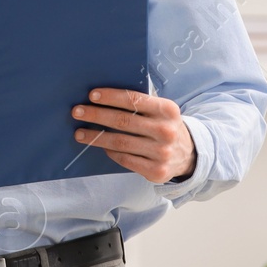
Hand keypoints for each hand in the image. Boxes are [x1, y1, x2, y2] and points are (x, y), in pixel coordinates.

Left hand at [73, 89, 196, 183]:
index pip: (134, 100)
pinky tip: (101, 146)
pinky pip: (125, 159)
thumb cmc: (166, 126)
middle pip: (123, 121)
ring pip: (120, 143)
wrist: (190, 154)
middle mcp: (166, 131)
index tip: (91, 95)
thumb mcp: (162, 111)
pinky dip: (110, 152)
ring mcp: (162, 153)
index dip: (111, 97)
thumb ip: (141, 104)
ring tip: (79, 133)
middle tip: (77, 112)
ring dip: (96, 137)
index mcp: (168, 110)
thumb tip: (103, 97)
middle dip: (96, 115)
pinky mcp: (156, 171)